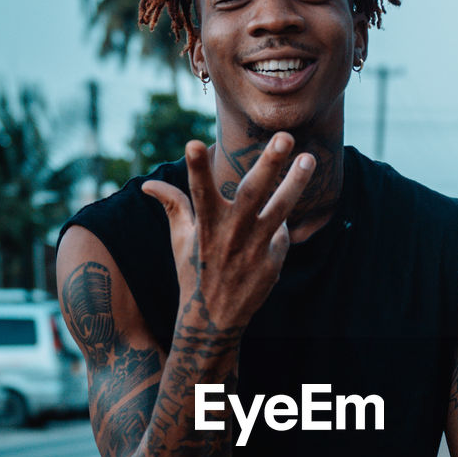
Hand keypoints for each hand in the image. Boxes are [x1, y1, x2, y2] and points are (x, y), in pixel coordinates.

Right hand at [142, 133, 315, 331]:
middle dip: (269, 164)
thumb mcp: (180, 240)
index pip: (198, 192)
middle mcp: (230, 235)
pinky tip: (278, 223)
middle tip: (285, 137)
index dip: (196, 168)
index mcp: (205, 226)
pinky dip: (281, 226)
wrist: (214, 319)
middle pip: (252, 194)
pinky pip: (281, 235)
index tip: (193, 143)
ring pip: (279, 211)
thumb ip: (172, 206)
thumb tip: (147, 184)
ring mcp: (253, 249)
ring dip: (295, 184)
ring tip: (310, 159)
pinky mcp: (271, 263)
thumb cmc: (195, 272)